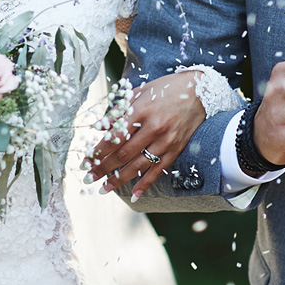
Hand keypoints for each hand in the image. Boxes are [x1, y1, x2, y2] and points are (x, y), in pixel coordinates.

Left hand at [85, 72, 206, 201]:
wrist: (199, 92)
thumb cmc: (165, 90)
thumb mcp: (140, 92)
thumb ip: (120, 110)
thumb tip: (100, 128)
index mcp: (141, 110)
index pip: (114, 137)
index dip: (97, 151)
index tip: (85, 161)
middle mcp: (153, 127)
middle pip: (123, 154)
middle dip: (103, 168)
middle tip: (88, 177)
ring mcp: (165, 141)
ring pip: (138, 166)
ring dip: (118, 179)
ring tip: (104, 188)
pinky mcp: (175, 149)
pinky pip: (158, 171)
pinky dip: (145, 184)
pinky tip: (133, 195)